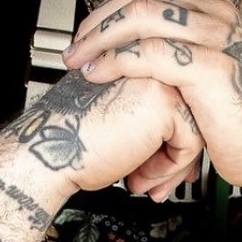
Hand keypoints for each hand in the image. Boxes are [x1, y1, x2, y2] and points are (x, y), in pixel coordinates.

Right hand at [16, 70, 203, 203]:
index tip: (155, 164)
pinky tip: (139, 175)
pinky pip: (191, 143)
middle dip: (176, 156)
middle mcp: (151, 63)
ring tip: (143, 181)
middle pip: (191, 112)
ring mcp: (160, 78)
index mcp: (138, 61)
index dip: (170, 139)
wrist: (46, 151)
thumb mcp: (119, 120)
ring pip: (195, 128)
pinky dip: (169, 168)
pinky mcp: (165, 102)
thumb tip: (184, 142)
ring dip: (171, 166)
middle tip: (154, 180)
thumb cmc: (70, 139)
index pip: (178, 99)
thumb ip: (150, 120)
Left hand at [62, 0, 241, 194]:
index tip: (84, 38)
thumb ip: (174, 50)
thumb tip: (130, 44)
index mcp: (213, 8)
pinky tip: (100, 75)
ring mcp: (217, 37)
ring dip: (100, 39)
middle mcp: (216, 14)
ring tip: (80, 63)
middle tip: (74, 50)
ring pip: (140, 17)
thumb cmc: (240, 118)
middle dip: (96, 23)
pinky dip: (116, 61)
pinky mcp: (212, 68)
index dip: (106, 12)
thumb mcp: (205, 71)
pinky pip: (150, 53)